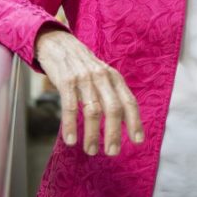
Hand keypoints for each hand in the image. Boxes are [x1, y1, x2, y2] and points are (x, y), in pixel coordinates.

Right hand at [35, 27, 143, 155]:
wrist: (59, 44)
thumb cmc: (83, 66)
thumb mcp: (103, 75)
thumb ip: (113, 94)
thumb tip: (125, 121)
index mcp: (114, 78)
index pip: (129, 101)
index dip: (135, 121)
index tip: (137, 141)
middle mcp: (102, 77)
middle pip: (113, 108)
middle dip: (114, 132)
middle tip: (112, 152)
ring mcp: (84, 79)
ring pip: (92, 110)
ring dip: (92, 134)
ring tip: (91, 150)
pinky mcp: (66, 81)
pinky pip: (70, 106)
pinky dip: (71, 125)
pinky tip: (70, 139)